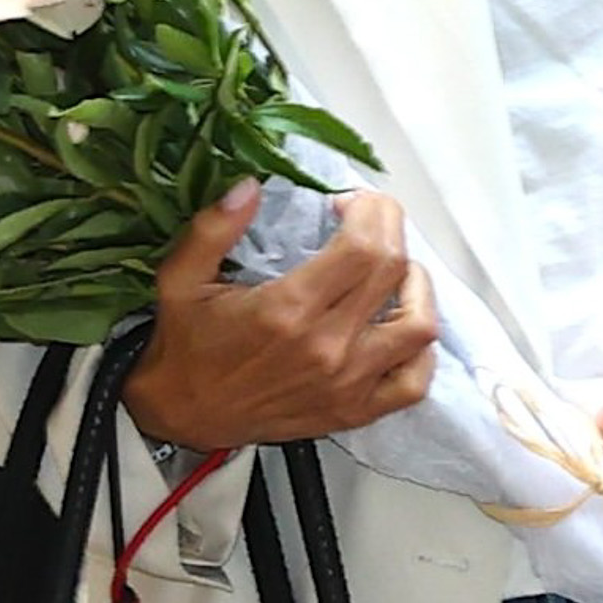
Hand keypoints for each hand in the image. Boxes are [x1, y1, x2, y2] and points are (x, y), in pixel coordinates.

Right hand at [122, 181, 435, 450]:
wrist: (183, 415)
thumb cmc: (187, 345)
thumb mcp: (181, 278)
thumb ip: (213, 229)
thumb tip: (250, 186)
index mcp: (287, 310)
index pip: (364, 247)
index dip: (371, 212)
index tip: (353, 202)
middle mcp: (326, 347)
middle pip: (393, 271)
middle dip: (391, 229)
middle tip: (372, 219)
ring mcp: (346, 384)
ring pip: (419, 325)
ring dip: (416, 286)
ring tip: (394, 267)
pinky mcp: (353, 411)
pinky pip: (414, 382)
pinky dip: (421, 350)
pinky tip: (402, 324)